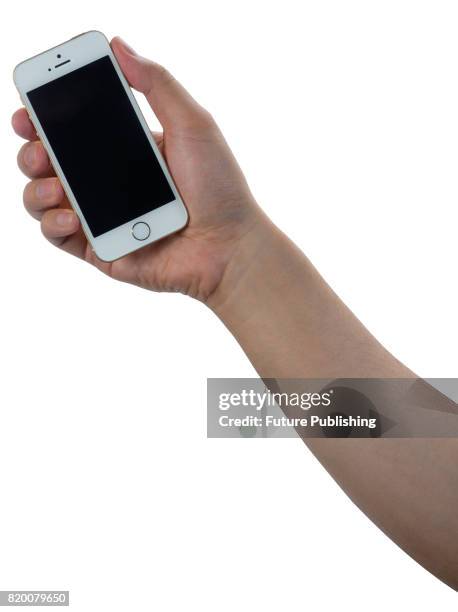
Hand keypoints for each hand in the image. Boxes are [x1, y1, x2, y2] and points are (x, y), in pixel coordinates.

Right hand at [12, 37, 261, 301]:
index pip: (75, 130)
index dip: (47, 118)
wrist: (230, 246)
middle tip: (38, 146)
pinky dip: (53, 225)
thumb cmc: (219, 187)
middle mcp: (109, 184)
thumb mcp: (192, 125)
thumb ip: (157, 85)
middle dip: (32, 151)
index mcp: (127, 151)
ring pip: (44, 200)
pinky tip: (70, 217)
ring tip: (53, 184)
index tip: (31, 108)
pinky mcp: (101, 250)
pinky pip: (59, 237)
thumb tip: (119, 46)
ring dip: (36, 188)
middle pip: (50, 164)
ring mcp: (103, 218)